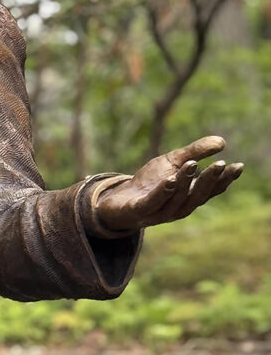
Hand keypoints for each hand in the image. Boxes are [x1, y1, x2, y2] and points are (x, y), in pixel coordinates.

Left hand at [95, 135, 242, 234]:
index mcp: (189, 197)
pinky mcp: (140, 212)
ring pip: (176, 199)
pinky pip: (153, 203)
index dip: (225, 180)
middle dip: (209, 181)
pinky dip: (163, 192)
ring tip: (192, 163)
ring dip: (185, 182)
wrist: (116, 201)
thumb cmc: (149, 183)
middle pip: (197, 196)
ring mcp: (159, 212)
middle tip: (220, 164)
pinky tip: (170, 180)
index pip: (211, 190)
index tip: (238, 165)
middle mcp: (178, 208)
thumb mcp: (172, 162)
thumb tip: (222, 142)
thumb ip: (195, 152)